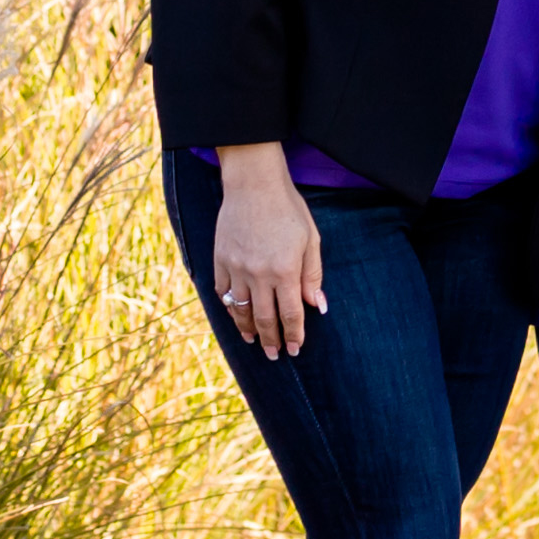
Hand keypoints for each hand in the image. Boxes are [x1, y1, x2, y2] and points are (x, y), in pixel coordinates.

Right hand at [209, 145, 323, 360]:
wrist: (252, 184)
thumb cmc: (288, 208)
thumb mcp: (310, 239)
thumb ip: (312, 275)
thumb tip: (318, 306)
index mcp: (285, 270)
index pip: (291, 313)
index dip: (294, 334)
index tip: (295, 349)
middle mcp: (258, 274)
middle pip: (264, 318)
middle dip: (271, 340)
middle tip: (275, 355)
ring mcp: (236, 268)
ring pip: (240, 310)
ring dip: (247, 329)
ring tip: (253, 342)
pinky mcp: (219, 259)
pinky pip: (223, 292)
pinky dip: (230, 307)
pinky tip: (237, 315)